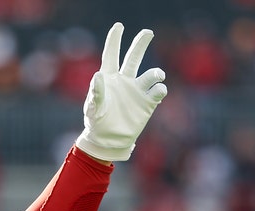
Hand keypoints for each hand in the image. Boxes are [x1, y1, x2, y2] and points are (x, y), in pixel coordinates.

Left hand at [75, 22, 166, 160]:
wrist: (108, 140)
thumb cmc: (96, 122)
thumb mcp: (93, 108)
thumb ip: (96, 93)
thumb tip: (98, 76)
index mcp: (108, 78)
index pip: (112, 55)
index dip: (115, 40)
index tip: (119, 26)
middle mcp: (124, 81)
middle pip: (134, 57)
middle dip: (141, 44)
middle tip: (148, 32)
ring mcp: (137, 91)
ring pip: (151, 74)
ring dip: (156, 73)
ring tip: (157, 76)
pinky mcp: (147, 103)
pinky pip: (158, 91)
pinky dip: (161, 88)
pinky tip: (158, 91)